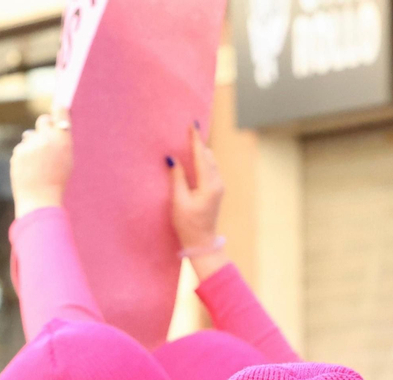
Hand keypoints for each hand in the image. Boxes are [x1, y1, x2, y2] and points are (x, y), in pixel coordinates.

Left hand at [11, 111, 73, 217]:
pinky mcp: (18, 152)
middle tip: (46, 137)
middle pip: (43, 121)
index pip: (60, 113)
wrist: (40, 199)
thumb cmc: (57, 181)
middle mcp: (47, 139)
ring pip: (30, 136)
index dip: (59, 109)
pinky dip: (25, 156)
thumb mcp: (66, 160)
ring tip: (38, 163)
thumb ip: (60, 141)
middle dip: (44, 126)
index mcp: (63, 141)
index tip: (59, 106)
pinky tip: (30, 169)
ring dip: (33, 144)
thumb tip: (52, 123)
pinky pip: (22, 148)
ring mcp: (31, 145)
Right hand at [170, 122, 229, 280]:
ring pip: (211, 161)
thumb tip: (172, 159)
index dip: (195, 139)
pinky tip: (194, 158)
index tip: (192, 124)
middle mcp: (217, 183)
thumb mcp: (179, 202)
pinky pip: (211, 169)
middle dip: (198, 143)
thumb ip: (177, 178)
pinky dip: (203, 160)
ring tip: (190, 141)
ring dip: (201, 151)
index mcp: (208, 185)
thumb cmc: (188, 225)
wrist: (202, 242)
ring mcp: (219, 187)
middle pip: (208, 155)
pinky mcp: (217, 190)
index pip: (201, 156)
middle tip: (188, 129)